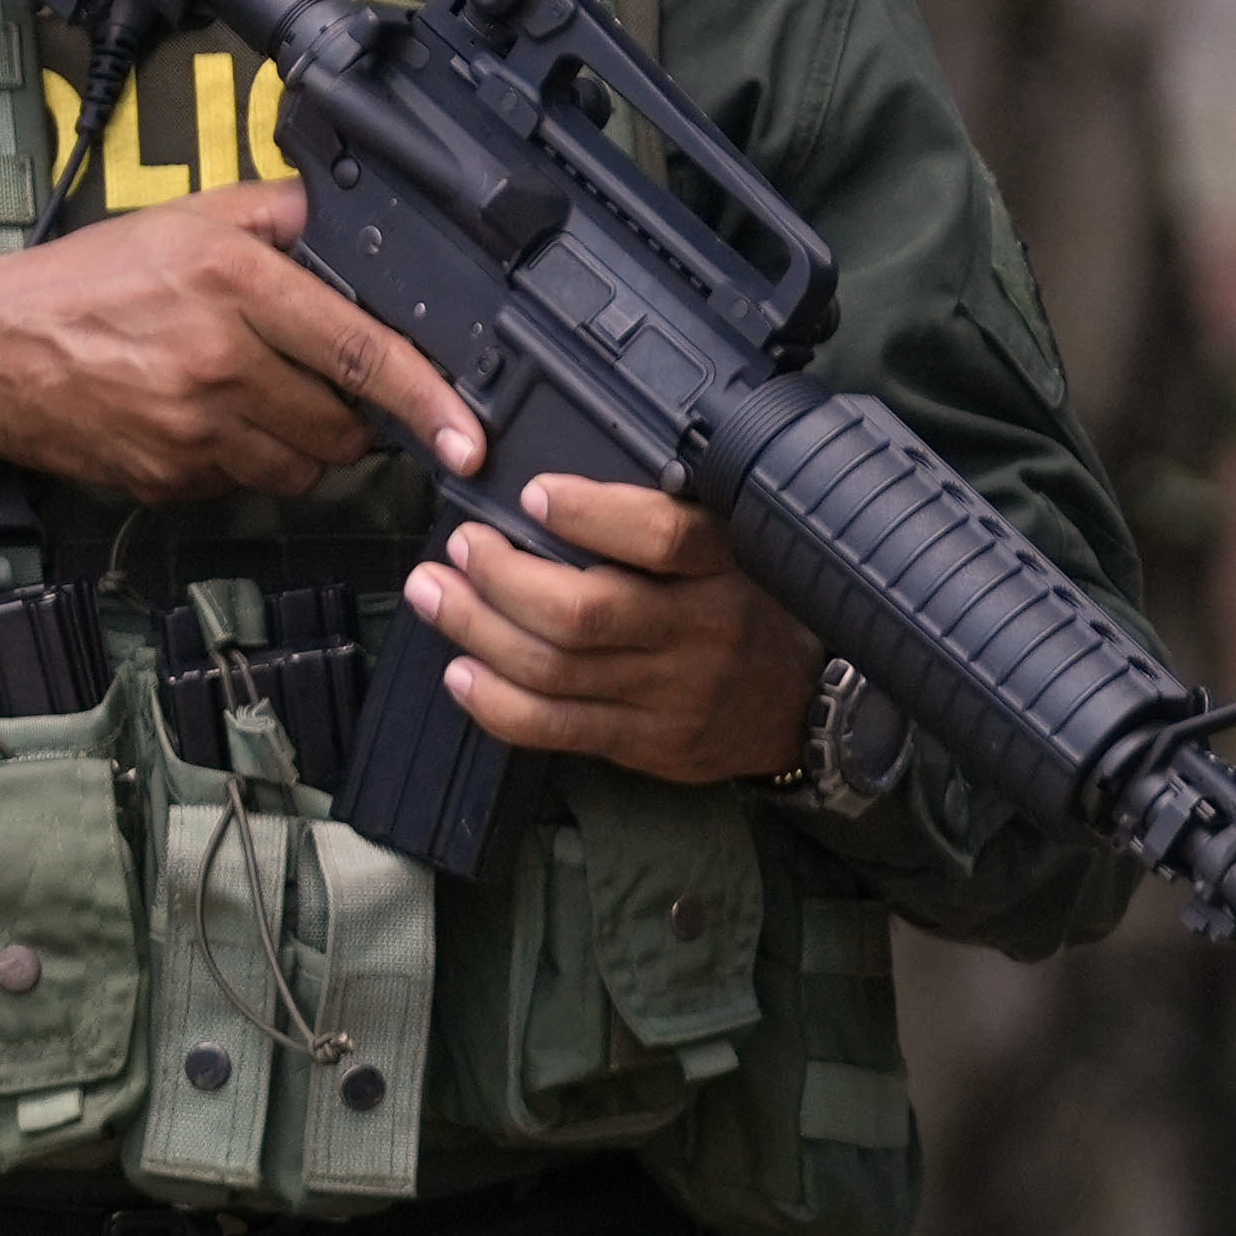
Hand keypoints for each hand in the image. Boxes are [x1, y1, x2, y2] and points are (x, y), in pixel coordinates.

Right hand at [0, 179, 485, 502]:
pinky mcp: (171, 477)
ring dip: (307, 446)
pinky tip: (211, 423)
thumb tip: (353, 215)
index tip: (469, 436)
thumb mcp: (184, 217)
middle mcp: (219, 360)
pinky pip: (248, 484)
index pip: (359, 350)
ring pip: (305, 466)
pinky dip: (248, 462)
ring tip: (264, 403)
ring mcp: (193, 428)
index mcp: (232, 282)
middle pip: (343, 424)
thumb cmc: (82, 283)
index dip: (428, 400)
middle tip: (327, 387)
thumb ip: (277, 212)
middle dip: (357, 417)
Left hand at [406, 475, 826, 787]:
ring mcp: (672, 697)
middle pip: (584, 612)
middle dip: (501, 578)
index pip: (661, 537)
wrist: (801, 701)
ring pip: (554, 671)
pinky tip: (460, 671)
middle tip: (460, 547)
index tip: (533, 492)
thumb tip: (549, 489)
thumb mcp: (731, 546)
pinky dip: (495, 702)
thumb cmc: (747, 602)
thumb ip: (660, 522)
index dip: (589, 514)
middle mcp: (700, 632)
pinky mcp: (647, 745)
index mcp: (724, 566)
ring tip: (434, 595)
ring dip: (477, 630)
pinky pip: (555, 729)